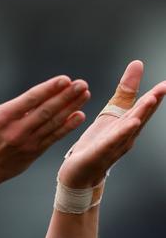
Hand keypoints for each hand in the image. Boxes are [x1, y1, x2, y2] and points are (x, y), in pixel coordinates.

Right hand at [0, 56, 89, 188]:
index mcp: (3, 117)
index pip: (31, 100)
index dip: (49, 89)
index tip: (65, 79)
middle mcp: (17, 130)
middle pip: (46, 110)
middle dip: (66, 96)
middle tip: (82, 84)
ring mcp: (27, 143)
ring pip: (53, 123)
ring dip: (71, 108)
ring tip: (85, 94)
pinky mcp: (34, 152)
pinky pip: (54, 138)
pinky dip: (67, 127)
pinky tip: (79, 116)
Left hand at [58, 60, 165, 187]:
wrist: (79, 173)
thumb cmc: (98, 143)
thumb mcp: (112, 113)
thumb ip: (126, 91)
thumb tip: (137, 64)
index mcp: (127, 125)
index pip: (142, 108)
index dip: (155, 95)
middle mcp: (125, 136)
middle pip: (139, 117)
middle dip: (151, 103)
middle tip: (163, 88)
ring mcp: (113, 146)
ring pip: (128, 129)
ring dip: (140, 115)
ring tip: (150, 100)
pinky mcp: (98, 154)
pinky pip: (110, 142)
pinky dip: (120, 133)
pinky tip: (129, 124)